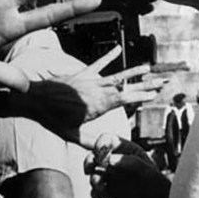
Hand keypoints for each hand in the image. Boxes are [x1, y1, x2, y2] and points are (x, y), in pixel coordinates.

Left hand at [16, 50, 163, 138]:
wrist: (35, 99)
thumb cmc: (51, 119)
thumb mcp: (71, 134)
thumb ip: (89, 140)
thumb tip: (104, 148)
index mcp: (98, 104)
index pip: (126, 99)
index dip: (142, 95)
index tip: (156, 93)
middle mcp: (98, 90)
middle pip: (126, 86)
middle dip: (146, 84)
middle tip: (163, 81)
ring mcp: (90, 80)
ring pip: (116, 75)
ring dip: (133, 71)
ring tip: (149, 67)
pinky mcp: (81, 74)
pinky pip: (97, 64)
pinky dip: (108, 56)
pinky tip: (118, 49)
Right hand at [84, 136, 170, 197]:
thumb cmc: (159, 187)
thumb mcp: (147, 172)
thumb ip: (130, 163)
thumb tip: (110, 159)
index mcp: (127, 151)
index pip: (107, 140)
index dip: (100, 144)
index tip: (100, 153)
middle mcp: (116, 162)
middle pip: (94, 155)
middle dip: (90, 162)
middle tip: (91, 169)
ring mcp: (111, 177)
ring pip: (92, 174)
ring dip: (94, 180)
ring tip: (103, 187)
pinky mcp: (108, 192)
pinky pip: (95, 191)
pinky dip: (97, 194)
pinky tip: (106, 197)